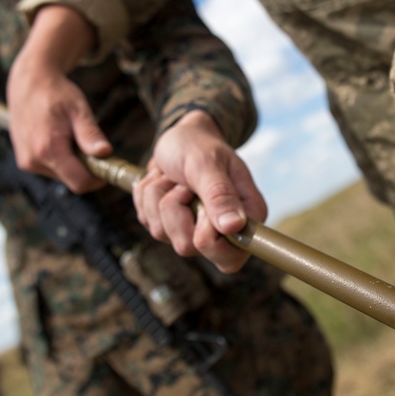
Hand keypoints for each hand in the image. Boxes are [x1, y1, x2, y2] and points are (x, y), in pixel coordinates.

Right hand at [6, 5, 109, 191]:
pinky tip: (60, 139)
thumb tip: (105, 153)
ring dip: (73, 163)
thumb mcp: (79, 110)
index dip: (98, 178)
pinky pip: (51, 169)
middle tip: (90, 144)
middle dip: (86, 168)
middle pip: (71, 180)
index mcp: (48, 149)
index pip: (79, 182)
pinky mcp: (24, 161)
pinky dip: (61, 159)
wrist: (29, 83)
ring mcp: (26, 162)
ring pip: (62, 175)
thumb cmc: (56, 93)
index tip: (108, 164)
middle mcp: (33, 160)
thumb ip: (90, 134)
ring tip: (71, 137)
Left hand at [134, 110, 265, 272]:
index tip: (200, 205)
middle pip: (188, 247)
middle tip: (184, 184)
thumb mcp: (207, 163)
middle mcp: (223, 230)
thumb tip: (233, 228)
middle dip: (176, 210)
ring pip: (162, 234)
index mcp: (247, 217)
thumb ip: (219, 194)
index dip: (208, 238)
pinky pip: (148, 222)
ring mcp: (194, 230)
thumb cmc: (199, 145)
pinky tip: (163, 181)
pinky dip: (147, 197)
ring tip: (173, 178)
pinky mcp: (170, 226)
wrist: (179, 137)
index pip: (230, 258)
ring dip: (159, 198)